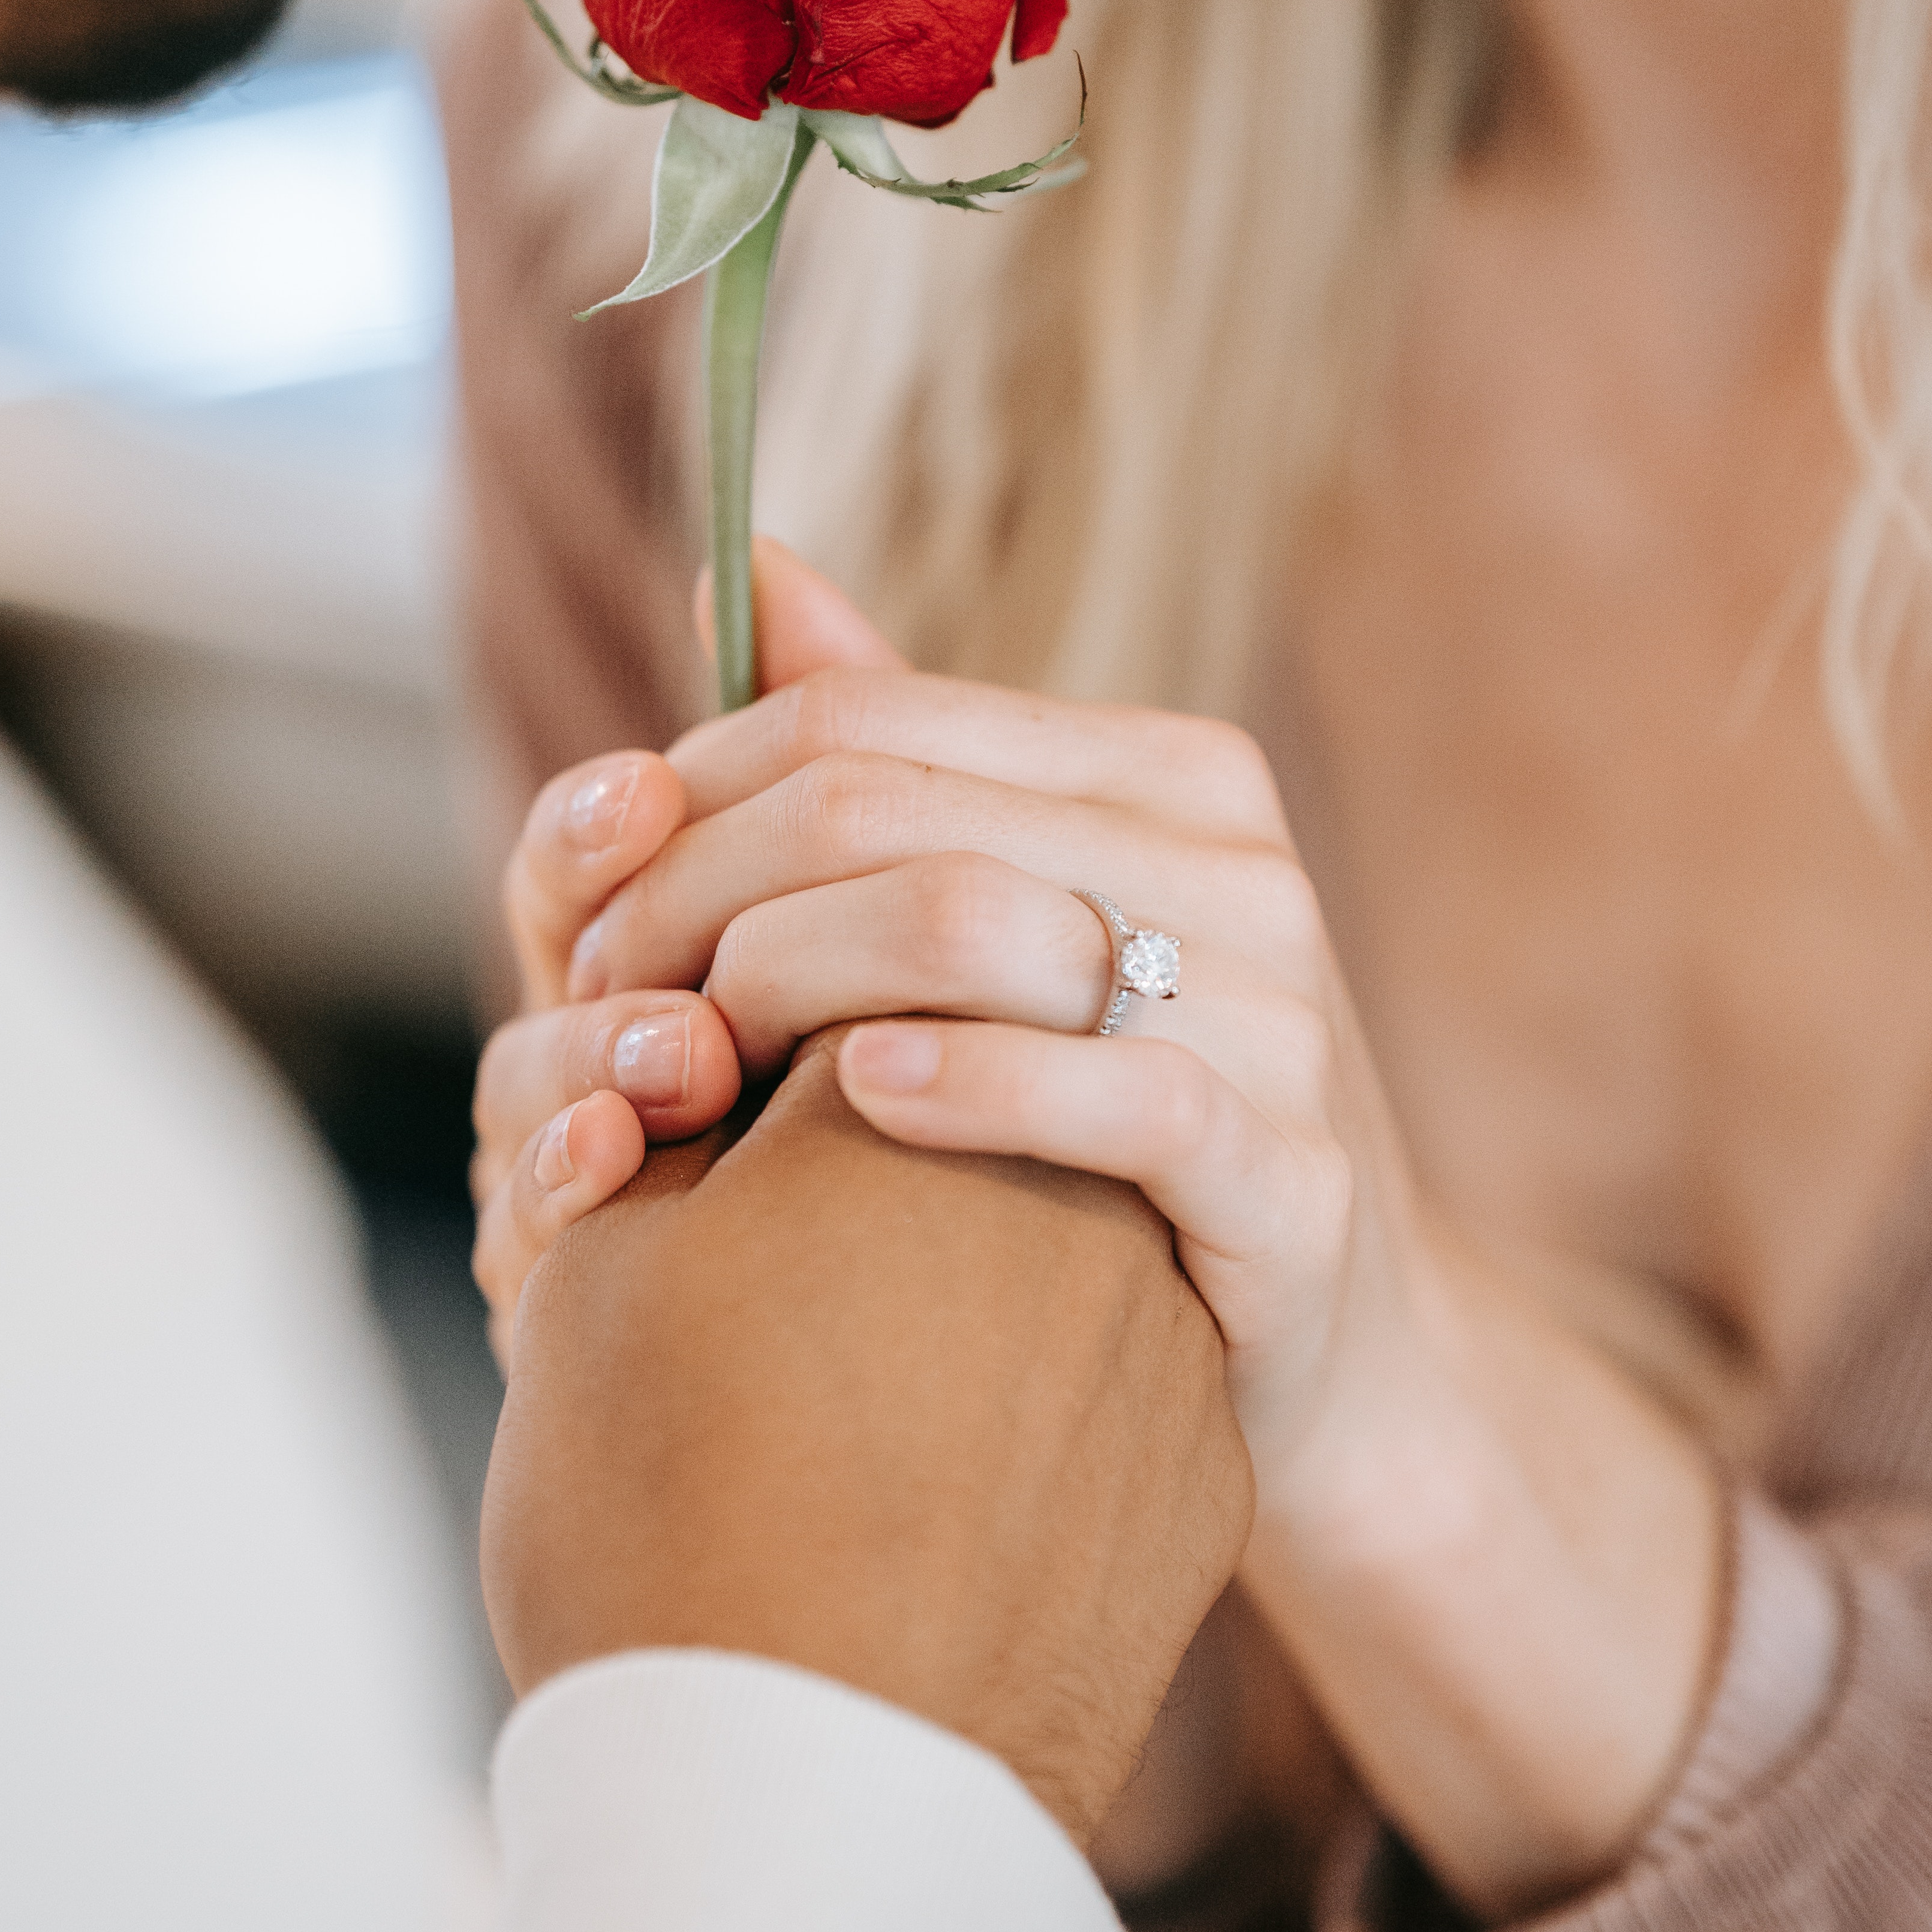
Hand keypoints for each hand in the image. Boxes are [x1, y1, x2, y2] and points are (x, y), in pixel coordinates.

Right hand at [469, 552, 904, 1352]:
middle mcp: (611, 1071)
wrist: (984, 1407)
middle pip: (541, 972)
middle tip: (656, 918)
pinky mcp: (598, 1333)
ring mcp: (592, 1201)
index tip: (645, 787)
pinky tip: (614, 1172)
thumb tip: (771, 561)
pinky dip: (566, 1199)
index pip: (586, 865)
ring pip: (524, 1103)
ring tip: (670, 1060)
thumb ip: (856, 763)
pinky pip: (543, 1256)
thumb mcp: (923, 940)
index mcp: (676, 967)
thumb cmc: (950, 1139)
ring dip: (581, 1062)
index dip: (598, 822)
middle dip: (594, 929)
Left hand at [495, 546, 1724, 1923]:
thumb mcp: (1016, 929)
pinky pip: (1122, 1092)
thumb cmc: (1120, 1135)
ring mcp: (1282, 1012)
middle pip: (886, 810)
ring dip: (785, 983)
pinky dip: (971, 1084)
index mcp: (1167, 774)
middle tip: (603, 1008)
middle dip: (700, 898)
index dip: (689, 803)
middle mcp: (1235, 864)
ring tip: (687, 1064)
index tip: (595, 921)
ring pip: (980, 922)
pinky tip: (862, 1101)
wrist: (1336, 1362)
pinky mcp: (1294, 1174)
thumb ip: (894, 758)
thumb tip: (746, 568)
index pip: (859, 718)